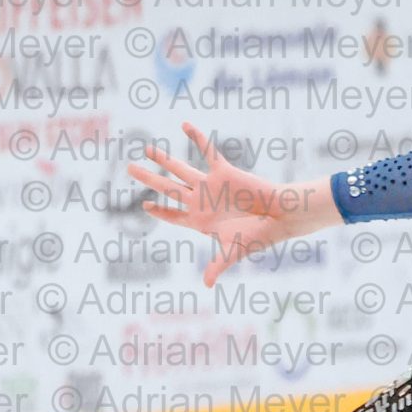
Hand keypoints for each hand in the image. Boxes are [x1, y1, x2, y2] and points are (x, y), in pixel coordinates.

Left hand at [128, 123, 330, 286]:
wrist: (280, 216)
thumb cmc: (259, 236)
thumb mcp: (234, 252)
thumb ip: (218, 266)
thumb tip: (208, 285)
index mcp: (201, 221)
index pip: (173, 215)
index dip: (160, 211)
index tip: (146, 205)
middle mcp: (202, 201)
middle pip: (168, 188)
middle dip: (149, 179)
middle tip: (130, 168)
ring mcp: (211, 185)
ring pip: (180, 169)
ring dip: (163, 159)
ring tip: (146, 149)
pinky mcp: (223, 172)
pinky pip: (207, 151)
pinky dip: (197, 138)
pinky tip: (185, 125)